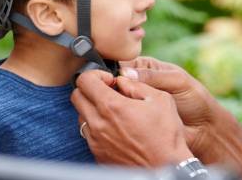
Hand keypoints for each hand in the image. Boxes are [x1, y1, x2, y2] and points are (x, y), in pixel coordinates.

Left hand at [71, 70, 192, 165]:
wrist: (165, 167)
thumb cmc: (166, 134)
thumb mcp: (160, 99)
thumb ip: (137, 85)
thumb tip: (122, 80)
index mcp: (112, 106)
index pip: (84, 80)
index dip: (96, 74)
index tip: (110, 80)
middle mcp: (98, 123)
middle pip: (76, 96)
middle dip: (90, 89)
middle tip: (108, 92)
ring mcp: (95, 140)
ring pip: (81, 116)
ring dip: (93, 108)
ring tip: (114, 112)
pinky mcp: (97, 153)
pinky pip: (88, 134)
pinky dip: (97, 126)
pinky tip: (116, 128)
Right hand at [118, 57, 226, 160]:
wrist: (203, 128)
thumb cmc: (195, 100)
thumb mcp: (178, 81)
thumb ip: (154, 76)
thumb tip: (126, 73)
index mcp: (145, 67)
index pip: (121, 65)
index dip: (110, 71)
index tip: (104, 79)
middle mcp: (136, 84)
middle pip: (113, 83)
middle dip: (109, 89)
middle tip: (109, 96)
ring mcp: (133, 103)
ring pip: (114, 102)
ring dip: (111, 105)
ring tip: (113, 109)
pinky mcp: (133, 121)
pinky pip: (120, 118)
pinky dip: (117, 119)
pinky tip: (116, 121)